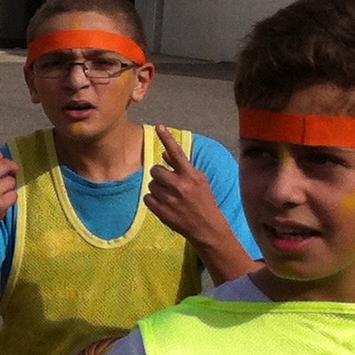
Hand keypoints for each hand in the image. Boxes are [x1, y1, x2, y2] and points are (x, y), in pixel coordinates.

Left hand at [142, 128, 226, 248]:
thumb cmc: (203, 200)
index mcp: (191, 175)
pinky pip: (147, 197)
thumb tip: (163, 152)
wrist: (207, 228)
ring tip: (171, 197)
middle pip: (155, 170)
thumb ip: (181, 167)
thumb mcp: (199, 181)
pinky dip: (153, 200)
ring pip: (151, 184)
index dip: (167, 138)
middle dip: (160, 175)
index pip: (177, 152)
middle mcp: (180, 185)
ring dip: (158, 188)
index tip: (159, 126)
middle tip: (170, 184)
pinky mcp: (161, 210)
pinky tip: (165, 205)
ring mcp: (170, 198)